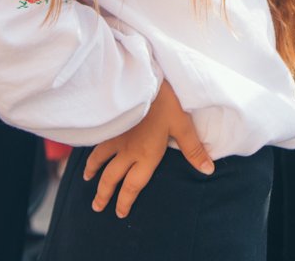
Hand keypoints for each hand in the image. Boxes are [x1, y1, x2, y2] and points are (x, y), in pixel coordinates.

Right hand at [83, 80, 212, 217]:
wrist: (140, 81)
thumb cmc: (164, 103)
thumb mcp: (183, 125)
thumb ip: (193, 149)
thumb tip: (208, 170)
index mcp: (146, 155)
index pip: (132, 185)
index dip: (125, 201)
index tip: (119, 213)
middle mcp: (127, 151)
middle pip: (111, 178)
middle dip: (103, 194)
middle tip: (97, 207)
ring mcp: (115, 138)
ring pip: (99, 160)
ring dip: (93, 172)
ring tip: (87, 179)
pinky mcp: (108, 124)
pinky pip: (95, 143)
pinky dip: (90, 152)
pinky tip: (88, 152)